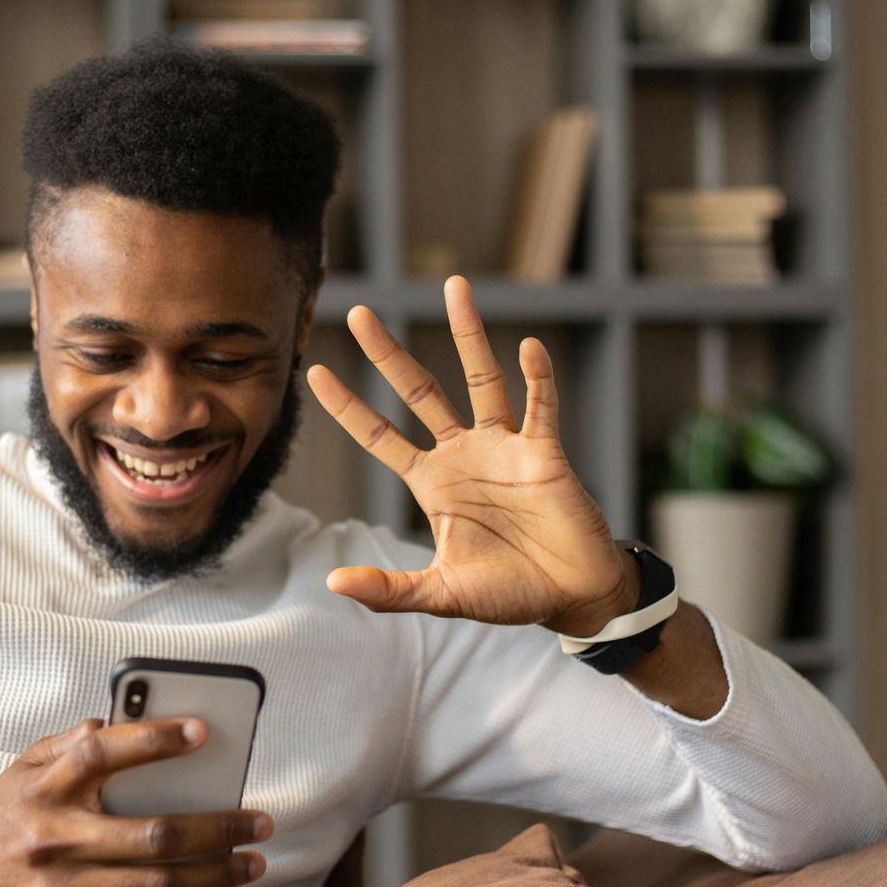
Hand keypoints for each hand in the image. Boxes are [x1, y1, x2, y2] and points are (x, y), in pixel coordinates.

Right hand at [0, 717, 273, 886]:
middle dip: (219, 829)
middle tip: (260, 822)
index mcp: (45, 788)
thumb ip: (68, 743)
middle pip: (154, 834)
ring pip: (157, 886)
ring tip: (249, 863)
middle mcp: (54, 837)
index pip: (102, 752)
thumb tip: (114, 719)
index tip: (201, 731)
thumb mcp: (22, 770)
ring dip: (214, 876)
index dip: (153, 738)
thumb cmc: (0, 821)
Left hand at [307, 276, 633, 635]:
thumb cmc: (510, 593)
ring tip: (454, 288)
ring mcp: (504, 448)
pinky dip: (538, 377)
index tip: (315, 372)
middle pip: (419, 391)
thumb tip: (334, 583)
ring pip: (481, 380)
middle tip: (361, 312)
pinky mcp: (545, 453)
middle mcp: (463, 455)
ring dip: (468, 335)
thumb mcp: (442, 593)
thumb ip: (391, 589)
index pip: (380, 435)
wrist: (571, 597)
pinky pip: (540, 406)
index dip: (348, 407)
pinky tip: (528, 346)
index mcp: (432, 483)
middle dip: (388, 354)